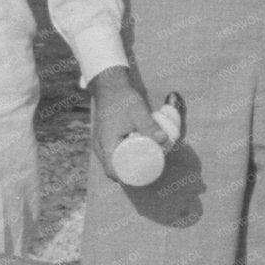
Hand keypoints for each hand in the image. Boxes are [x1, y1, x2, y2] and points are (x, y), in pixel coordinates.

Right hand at [87, 66, 167, 180]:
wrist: (110, 86)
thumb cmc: (123, 99)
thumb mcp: (138, 112)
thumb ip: (150, 126)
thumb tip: (165, 140)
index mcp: (106, 144)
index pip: (112, 171)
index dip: (127, 178)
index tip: (142, 176)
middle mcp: (100, 146)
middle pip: (112, 169)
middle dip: (129, 173)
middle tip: (147, 170)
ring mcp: (100, 143)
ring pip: (112, 162)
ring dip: (125, 165)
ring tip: (143, 162)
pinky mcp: (103, 139)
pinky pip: (111, 155)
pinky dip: (122, 158)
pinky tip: (134, 154)